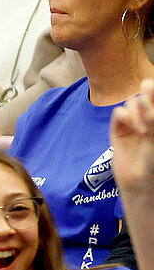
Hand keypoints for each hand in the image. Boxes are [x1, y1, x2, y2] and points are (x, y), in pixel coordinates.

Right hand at [111, 78, 153, 193]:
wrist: (140, 181)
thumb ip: (152, 113)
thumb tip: (144, 88)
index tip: (152, 92)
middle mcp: (149, 117)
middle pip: (144, 93)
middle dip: (147, 97)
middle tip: (148, 107)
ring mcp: (134, 123)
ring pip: (131, 102)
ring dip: (136, 112)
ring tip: (141, 128)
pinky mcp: (118, 131)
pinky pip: (119, 113)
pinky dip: (124, 117)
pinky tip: (131, 128)